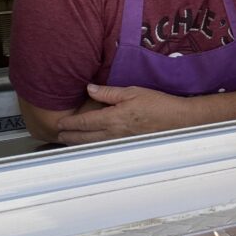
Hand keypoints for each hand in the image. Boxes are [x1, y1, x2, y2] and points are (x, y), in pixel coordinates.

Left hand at [56, 84, 188, 143]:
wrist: (178, 120)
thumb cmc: (157, 103)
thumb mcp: (132, 91)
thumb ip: (109, 92)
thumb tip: (89, 89)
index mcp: (113, 118)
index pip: (85, 123)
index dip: (70, 124)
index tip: (58, 124)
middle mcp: (114, 133)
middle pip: (86, 138)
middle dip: (70, 137)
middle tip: (57, 136)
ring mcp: (121, 141)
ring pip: (94, 145)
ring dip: (80, 144)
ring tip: (69, 142)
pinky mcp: (129, 144)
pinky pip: (105, 147)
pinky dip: (94, 146)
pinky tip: (92, 145)